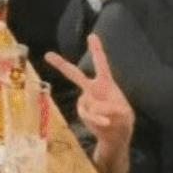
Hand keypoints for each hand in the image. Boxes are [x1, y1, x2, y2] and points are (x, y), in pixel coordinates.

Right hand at [43, 34, 133, 172]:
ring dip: (99, 112)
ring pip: (87, 103)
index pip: (101, 63)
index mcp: (106, 83)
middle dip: (61, 65)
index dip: (96, 49)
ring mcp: (86, 100)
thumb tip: (96, 108)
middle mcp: (92, 89)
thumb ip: (113, 109)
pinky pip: (87, 114)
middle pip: (75, 75)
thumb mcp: (125, 114)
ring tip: (109, 120)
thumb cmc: (122, 120)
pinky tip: (105, 123)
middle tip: (48, 55)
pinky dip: (96, 119)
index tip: (92, 36)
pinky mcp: (83, 112)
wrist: (115, 136)